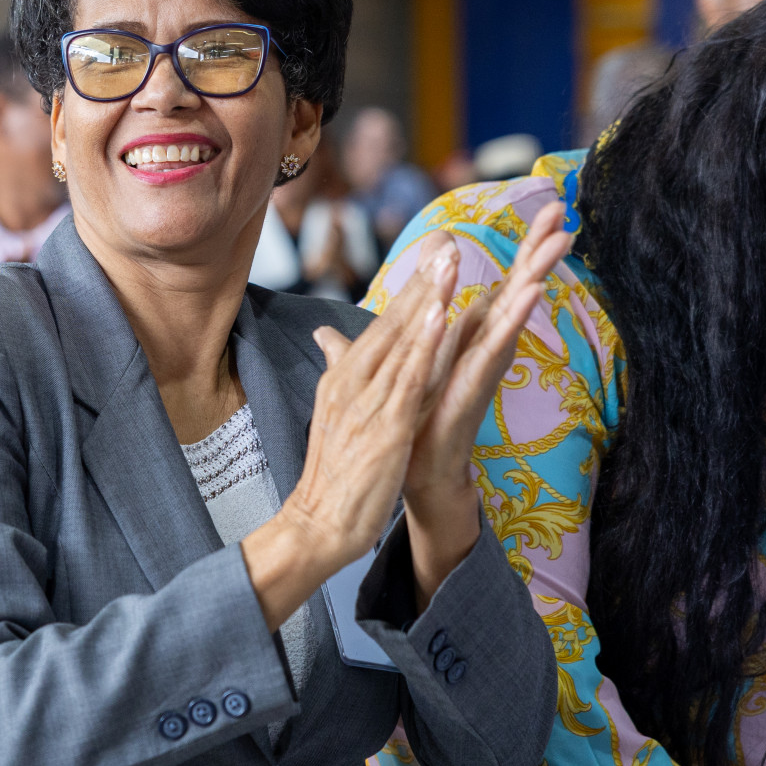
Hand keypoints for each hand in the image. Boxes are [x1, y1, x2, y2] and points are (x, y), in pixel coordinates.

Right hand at [238, 239, 465, 630]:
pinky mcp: (383, 428)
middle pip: (392, 323)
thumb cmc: (333, 471)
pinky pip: (406, 381)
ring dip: (425, 300)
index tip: (436, 254)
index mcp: (343, 377)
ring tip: (449, 264)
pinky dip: (421, 346)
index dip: (412, 288)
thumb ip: (339, 369)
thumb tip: (326, 335)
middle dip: (421, 281)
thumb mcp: (334, 411)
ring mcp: (367, 404)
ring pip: (401, 343)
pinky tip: (438, 319)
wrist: (317, 523)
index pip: (383, 325)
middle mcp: (352, 382)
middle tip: (447, 242)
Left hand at [399, 202, 572, 603]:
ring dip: (536, 275)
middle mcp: (485, 344)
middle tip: (566, 209)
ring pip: (515, 311)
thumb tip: (351, 317)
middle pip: (518, 287)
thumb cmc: (417, 415)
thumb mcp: (402, 358)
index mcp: (471, 332)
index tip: (548, 206)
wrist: (417, 469)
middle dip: (540, 248)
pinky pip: (497, 348)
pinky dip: (514, 320)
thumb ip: (397, 328)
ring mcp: (483, 364)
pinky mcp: (475, 385)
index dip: (525, 245)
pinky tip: (533, 294)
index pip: (503, 280)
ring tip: (560, 241)